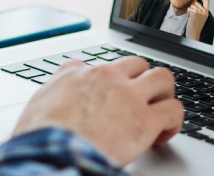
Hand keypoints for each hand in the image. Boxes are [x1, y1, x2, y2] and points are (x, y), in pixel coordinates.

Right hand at [14, 57, 182, 166]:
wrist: (51, 149)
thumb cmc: (40, 133)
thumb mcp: (39, 100)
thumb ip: (56, 86)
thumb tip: (60, 84)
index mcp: (80, 73)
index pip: (106, 65)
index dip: (113, 82)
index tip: (113, 97)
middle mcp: (108, 77)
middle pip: (139, 64)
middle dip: (144, 81)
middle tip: (141, 102)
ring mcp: (129, 96)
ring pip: (163, 78)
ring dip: (163, 95)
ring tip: (158, 114)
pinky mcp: (144, 120)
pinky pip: (174, 110)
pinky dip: (173, 122)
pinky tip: (162, 134)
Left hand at [185, 0, 208, 40]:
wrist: (194, 32)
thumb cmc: (195, 26)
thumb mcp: (200, 17)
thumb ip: (199, 10)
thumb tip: (195, 5)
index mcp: (206, 12)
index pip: (207, 0)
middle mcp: (204, 11)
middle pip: (196, 3)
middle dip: (192, 9)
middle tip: (193, 17)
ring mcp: (200, 12)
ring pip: (191, 6)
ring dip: (189, 12)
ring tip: (192, 18)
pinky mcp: (196, 12)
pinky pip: (189, 9)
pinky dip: (187, 13)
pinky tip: (190, 18)